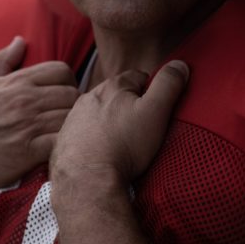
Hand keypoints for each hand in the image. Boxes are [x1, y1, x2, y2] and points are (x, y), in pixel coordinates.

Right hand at [0, 36, 79, 189]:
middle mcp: (25, 100)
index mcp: (17, 82)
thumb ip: (2, 61)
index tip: (62, 97)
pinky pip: (62, 142)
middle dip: (74, 106)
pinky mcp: (28, 152)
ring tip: (67, 134)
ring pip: (71, 118)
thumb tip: (19, 40)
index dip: (68, 82)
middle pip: (72, 95)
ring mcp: (27, 125)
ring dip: (73, 127)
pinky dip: (66, 145)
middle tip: (67, 118)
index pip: (62, 70)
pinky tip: (60, 150)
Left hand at [51, 61, 188, 185]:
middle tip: (143, 128)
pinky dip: (94, 140)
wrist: (87, 179)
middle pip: (116, 96)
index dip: (152, 91)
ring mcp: (74, 119)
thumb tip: (179, 64)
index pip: (138, 77)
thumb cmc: (124, 145)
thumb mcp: (155, 112)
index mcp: (112, 87)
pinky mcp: (65, 140)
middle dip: (129, 107)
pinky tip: (102, 153)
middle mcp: (89, 97)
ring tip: (122, 144)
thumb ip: (168, 85)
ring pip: (98, 114)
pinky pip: (84, 134)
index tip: (158, 108)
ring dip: (109, 123)